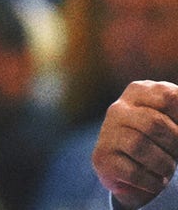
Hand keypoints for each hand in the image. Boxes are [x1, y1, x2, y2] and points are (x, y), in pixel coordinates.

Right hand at [94, 80, 177, 209]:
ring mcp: (107, 133)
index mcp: (139, 92)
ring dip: (164, 164)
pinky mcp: (102, 158)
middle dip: (174, 144)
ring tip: (167, 169)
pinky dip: (153, 181)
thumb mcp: (173, 121)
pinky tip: (155, 181)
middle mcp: (118, 109)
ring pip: (139, 145)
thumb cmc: (160, 141)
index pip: (168, 98)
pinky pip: (133, 171)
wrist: (130, 169)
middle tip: (176, 155)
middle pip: (154, 123)